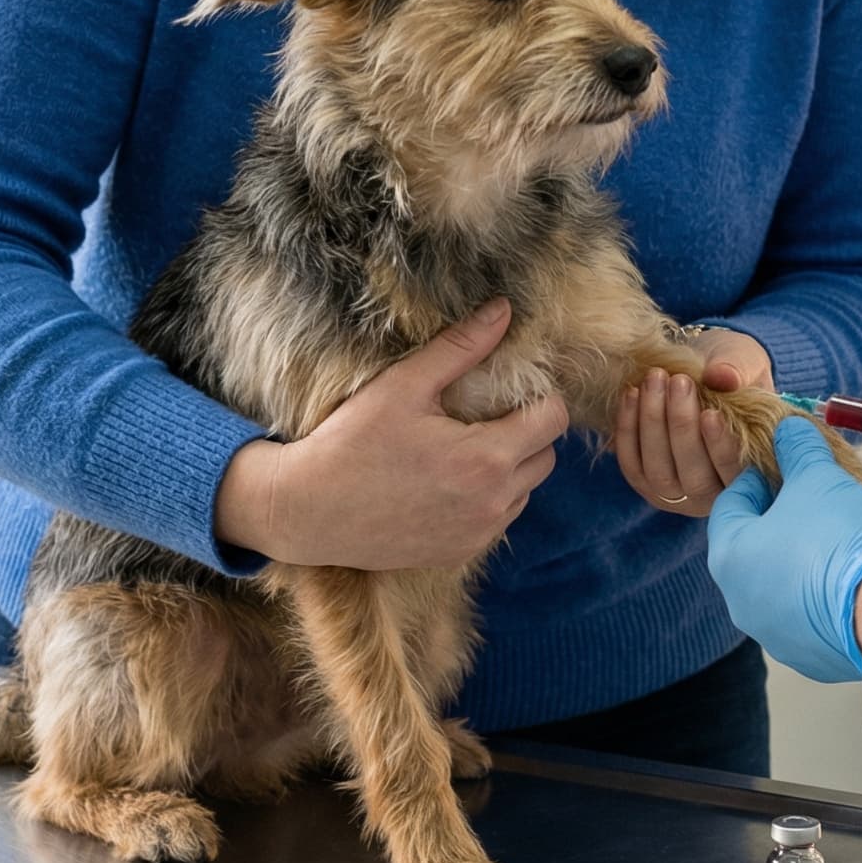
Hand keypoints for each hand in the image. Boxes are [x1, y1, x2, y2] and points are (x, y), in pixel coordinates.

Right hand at [215, 299, 567, 569]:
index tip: (508, 391)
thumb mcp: (404, 386)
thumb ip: (461, 348)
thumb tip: (504, 310)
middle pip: (546, 457)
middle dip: (527, 432)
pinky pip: (497, 520)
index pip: (553, 420)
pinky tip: (446, 483)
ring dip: (510, 469)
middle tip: (485, 417)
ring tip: (463, 450)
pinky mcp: (460, 553)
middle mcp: (493, 502)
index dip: (538, 398)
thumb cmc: (350, 443)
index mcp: (486, 458)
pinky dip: (486, 500)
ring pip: (525, 492)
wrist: (308, 512)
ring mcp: (478, 533)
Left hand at [614, 328, 770, 517]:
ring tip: (654, 381)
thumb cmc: (731, 373)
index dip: (722, 448)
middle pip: (695, 478)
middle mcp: (713, 496)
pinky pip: (632, 465)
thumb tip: (723, 377)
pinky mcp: (644, 484)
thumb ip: (739, 370)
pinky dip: (628, 430)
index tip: (711, 413)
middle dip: (682, 428)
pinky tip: (632, 394)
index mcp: (751, 475)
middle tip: (679, 381)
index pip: (737, 474)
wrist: (700, 374)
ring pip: (660, 474)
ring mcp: (676, 495)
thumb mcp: (745, 362)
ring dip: (652, 425)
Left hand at [708, 418, 861, 682]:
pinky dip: (824, 596)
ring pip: (780, 585)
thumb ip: (798, 450)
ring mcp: (773, 634)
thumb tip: (789, 430)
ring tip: (838, 538)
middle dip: (781, 520)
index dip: (757, 479)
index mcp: (729, 557)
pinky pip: (809, 617)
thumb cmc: (840, 539)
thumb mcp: (819, 479)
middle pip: (754, 547)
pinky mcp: (809, 657)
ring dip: (801, 560)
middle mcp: (740, 602)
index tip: (782, 468)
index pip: (730, 505)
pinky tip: (851, 578)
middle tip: (813, 500)